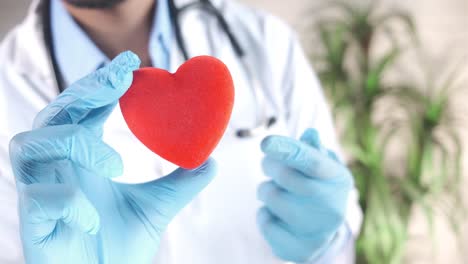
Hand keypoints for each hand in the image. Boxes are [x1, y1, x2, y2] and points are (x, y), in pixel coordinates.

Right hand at [9, 51, 216, 263]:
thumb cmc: (118, 247)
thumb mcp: (156, 207)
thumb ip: (182, 182)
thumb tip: (212, 159)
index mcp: (82, 160)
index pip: (84, 110)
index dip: (102, 83)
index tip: (133, 65)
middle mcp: (56, 169)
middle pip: (54, 113)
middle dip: (84, 91)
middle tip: (120, 80)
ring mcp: (39, 193)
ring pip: (32, 143)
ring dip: (76, 144)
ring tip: (116, 165)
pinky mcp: (31, 223)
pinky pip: (38, 197)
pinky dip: (68, 202)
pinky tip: (92, 220)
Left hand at [257, 129, 351, 261]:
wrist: (323, 233)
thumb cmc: (318, 188)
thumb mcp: (321, 165)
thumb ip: (311, 149)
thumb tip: (310, 134)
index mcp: (337, 179)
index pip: (312, 162)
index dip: (288, 150)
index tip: (266, 143)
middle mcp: (332, 207)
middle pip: (285, 175)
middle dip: (269, 164)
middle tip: (271, 166)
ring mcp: (316, 231)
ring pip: (270, 195)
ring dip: (266, 188)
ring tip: (278, 192)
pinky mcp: (298, 250)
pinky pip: (264, 220)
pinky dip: (264, 213)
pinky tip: (276, 214)